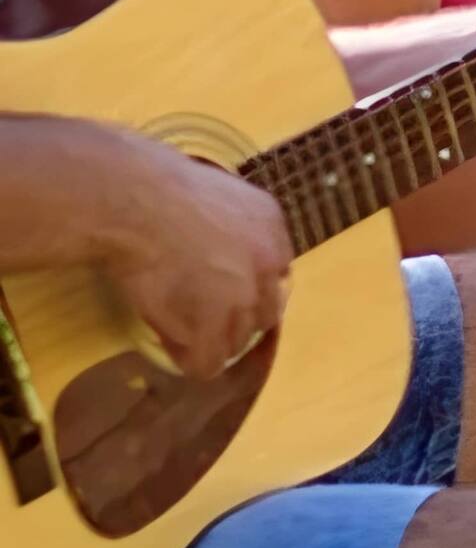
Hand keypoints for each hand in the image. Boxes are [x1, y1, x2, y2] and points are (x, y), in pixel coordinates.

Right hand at [101, 143, 292, 380]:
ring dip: (215, 340)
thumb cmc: (151, 186)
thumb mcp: (210, 191)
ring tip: (183, 333)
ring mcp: (244, 295)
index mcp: (270, 222)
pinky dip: (194, 362)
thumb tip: (213, 254)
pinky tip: (175, 351)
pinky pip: (210, 361)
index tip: (218, 291)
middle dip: (237, 317)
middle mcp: (268, 260)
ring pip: (240, 338)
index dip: (244, 285)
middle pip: (265, 308)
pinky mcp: (214, 324)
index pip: (273, 270)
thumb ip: (225, 224)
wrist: (129, 200)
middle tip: (201, 318)